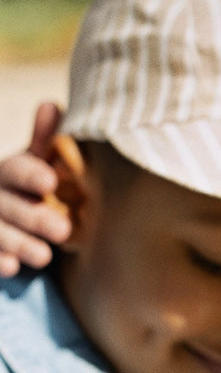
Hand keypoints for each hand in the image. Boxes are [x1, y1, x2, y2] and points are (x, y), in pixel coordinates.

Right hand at [0, 102, 70, 276]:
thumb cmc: (27, 183)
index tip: (51, 181)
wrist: (2, 209)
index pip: (16, 169)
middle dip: (33, 217)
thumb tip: (52, 104)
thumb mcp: (35, 161)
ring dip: (19, 243)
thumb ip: (45, 140)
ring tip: (44, 256)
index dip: (32, 174)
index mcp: (8, 170)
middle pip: (8, 204)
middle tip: (62, 229)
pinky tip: (12, 267)